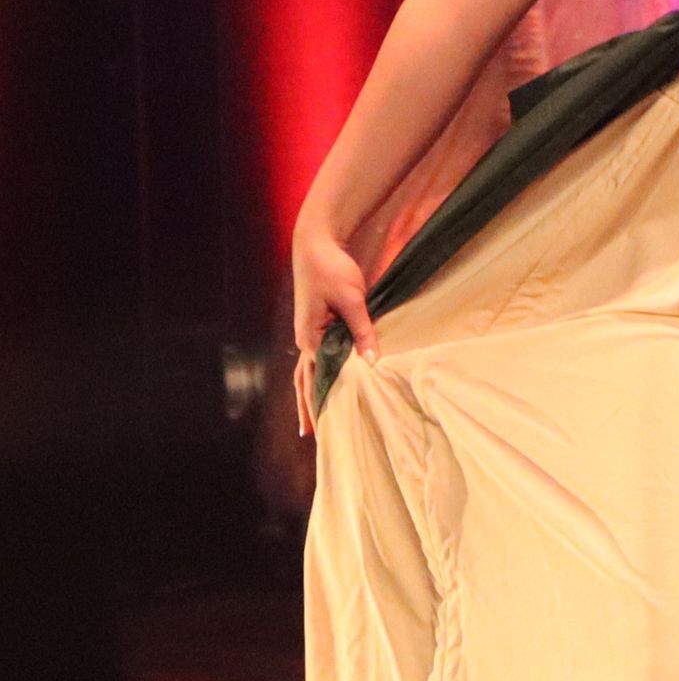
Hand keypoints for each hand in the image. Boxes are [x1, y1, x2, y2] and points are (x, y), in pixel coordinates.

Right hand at [291, 219, 380, 438]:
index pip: (318, 379)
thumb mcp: (352, 300)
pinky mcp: (314, 323)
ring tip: (309, 419)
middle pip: (305, 381)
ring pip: (306, 371)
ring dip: (308, 394)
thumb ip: (362, 331)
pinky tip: (321, 382)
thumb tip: (372, 362)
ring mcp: (307, 333)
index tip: (328, 427)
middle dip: (308, 407)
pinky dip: (315, 374)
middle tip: (310, 436)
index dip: (323, 402)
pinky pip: (314, 356)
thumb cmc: (332, 270)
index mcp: (311, 338)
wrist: (315, 244)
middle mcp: (305, 340)